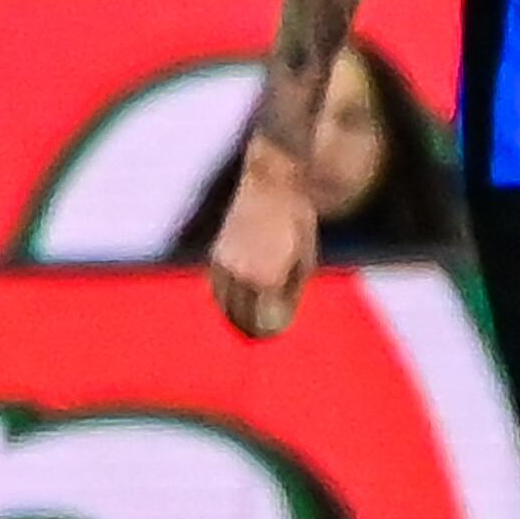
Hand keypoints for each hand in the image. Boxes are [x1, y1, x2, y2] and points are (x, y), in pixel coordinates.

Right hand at [207, 141, 319, 338]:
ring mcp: (224, 264)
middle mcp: (240, 273)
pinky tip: (236, 299)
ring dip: (235, 315)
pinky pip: (217, 288)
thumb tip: (275, 321)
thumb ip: (288, 295)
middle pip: (240, 316)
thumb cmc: (296, 225)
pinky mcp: (216, 255)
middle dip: (250, 327)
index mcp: (266, 278)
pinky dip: (225, 298)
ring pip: (224, 304)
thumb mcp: (304, 262)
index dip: (268, 330)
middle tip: (260, 333)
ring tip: (247, 322)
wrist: (272, 185)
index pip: (261, 320)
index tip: (271, 333)